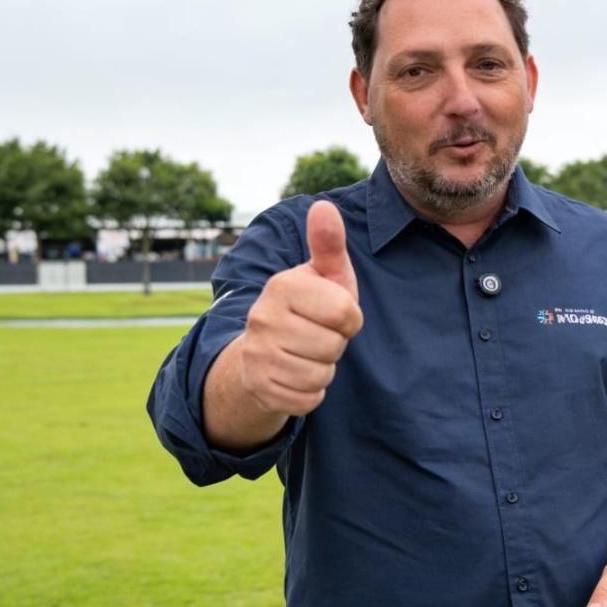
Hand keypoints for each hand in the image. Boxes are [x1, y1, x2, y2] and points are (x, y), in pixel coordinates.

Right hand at [235, 200, 362, 416]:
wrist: (263, 351)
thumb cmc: (308, 307)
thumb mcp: (324, 275)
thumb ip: (328, 244)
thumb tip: (324, 206)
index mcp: (281, 286)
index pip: (345, 313)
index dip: (350, 319)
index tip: (334, 314)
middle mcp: (262, 318)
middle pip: (333, 347)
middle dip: (335, 345)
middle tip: (318, 335)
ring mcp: (256, 354)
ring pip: (320, 375)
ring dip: (323, 369)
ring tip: (308, 353)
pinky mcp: (258, 387)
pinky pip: (307, 399)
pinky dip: (311, 393)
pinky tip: (297, 374)